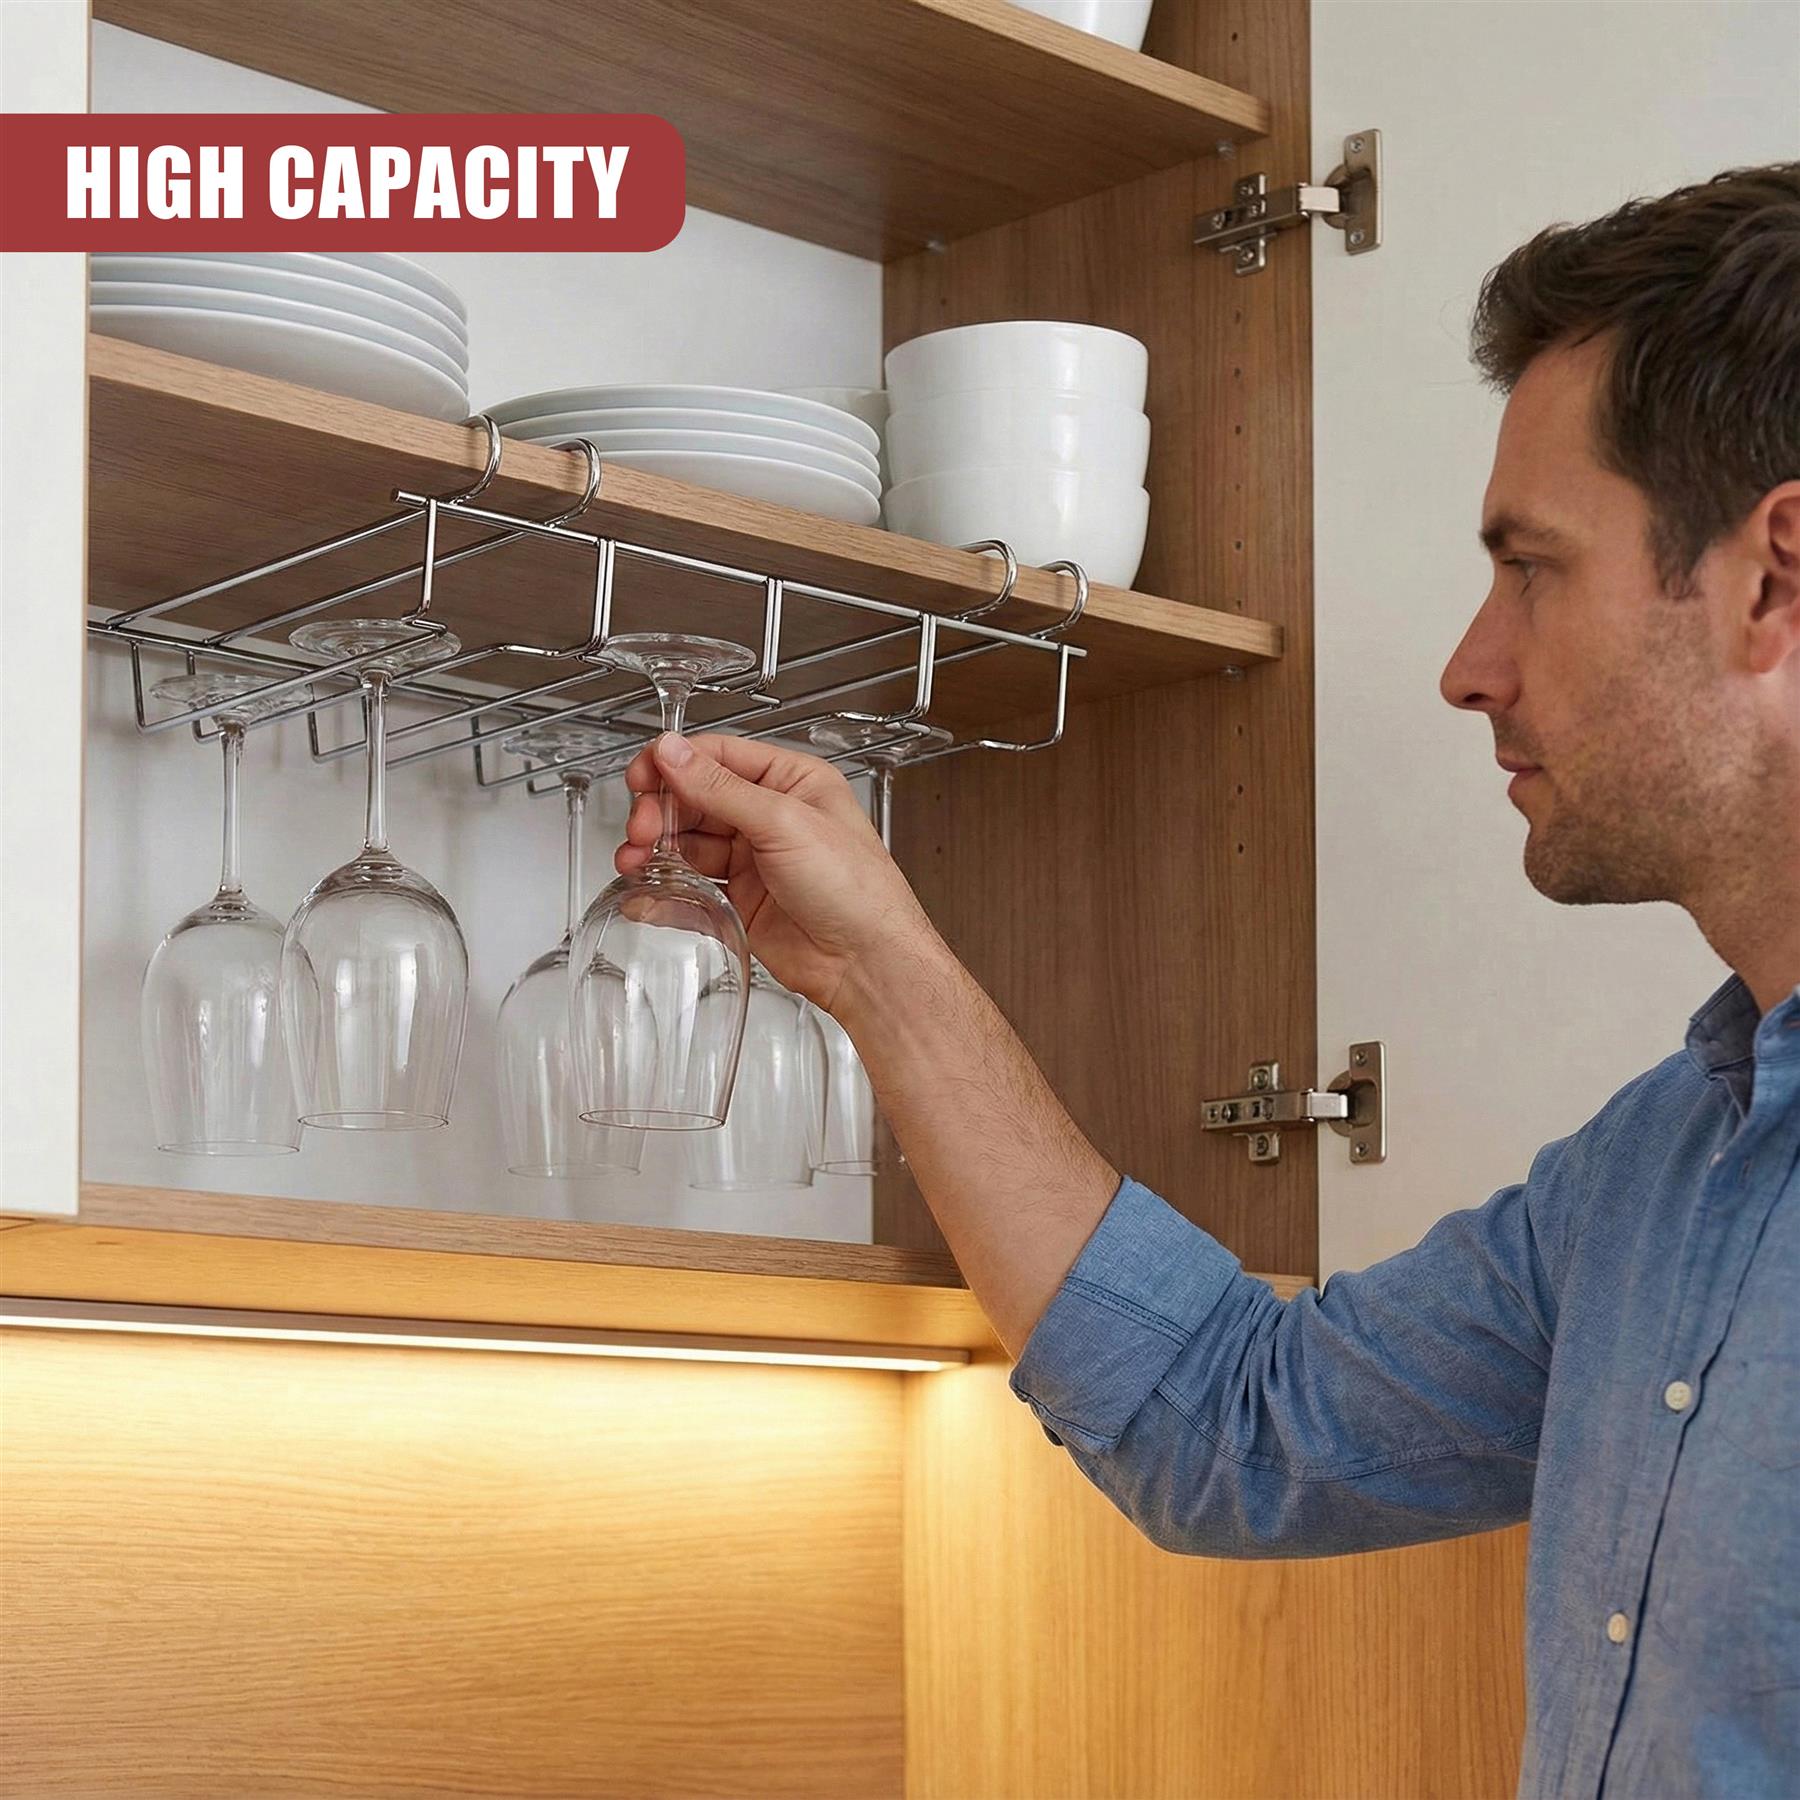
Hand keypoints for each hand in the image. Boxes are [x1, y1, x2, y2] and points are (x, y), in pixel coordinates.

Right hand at [615, 732, 939, 1012]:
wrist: (865, 962)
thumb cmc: (855, 889)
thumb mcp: (783, 823)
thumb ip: (721, 788)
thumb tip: (675, 752)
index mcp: (792, 781)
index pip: (720, 757)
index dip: (676, 763)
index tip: (642, 776)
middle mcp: (771, 815)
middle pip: (697, 798)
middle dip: (662, 810)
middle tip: (641, 828)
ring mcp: (754, 858)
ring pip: (689, 842)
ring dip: (657, 848)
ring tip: (635, 861)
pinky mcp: (742, 898)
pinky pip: (693, 883)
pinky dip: (666, 887)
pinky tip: (645, 892)